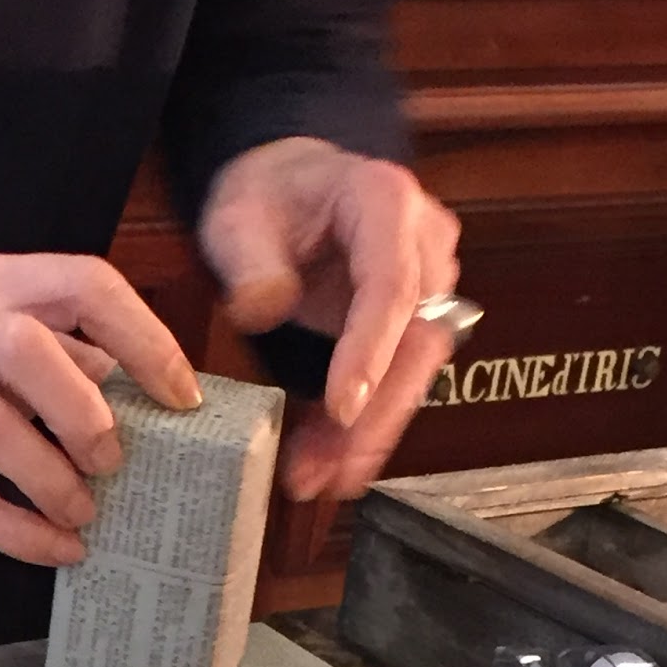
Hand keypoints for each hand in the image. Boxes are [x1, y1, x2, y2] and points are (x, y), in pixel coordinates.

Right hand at [0, 250, 199, 566]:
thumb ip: (66, 355)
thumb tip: (155, 401)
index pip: (80, 283)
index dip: (142, 338)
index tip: (180, 398)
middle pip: (24, 347)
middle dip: (84, 411)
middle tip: (114, 460)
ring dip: (51, 477)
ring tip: (84, 511)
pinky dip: (18, 530)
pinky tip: (55, 548)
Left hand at [199, 137, 462, 502]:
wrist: (293, 186)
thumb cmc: (268, 195)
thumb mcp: (238, 216)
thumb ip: (249, 262)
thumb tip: (264, 309)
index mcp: (386, 201)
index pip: (392, 284)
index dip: (371, 349)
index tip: (342, 406)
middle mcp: (424, 243)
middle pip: (416, 339)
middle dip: (373, 415)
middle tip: (329, 472)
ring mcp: (428, 283)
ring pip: (413, 371)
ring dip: (369, 433)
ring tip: (319, 480)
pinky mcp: (416, 321)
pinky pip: (397, 380)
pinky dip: (364, 425)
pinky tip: (333, 465)